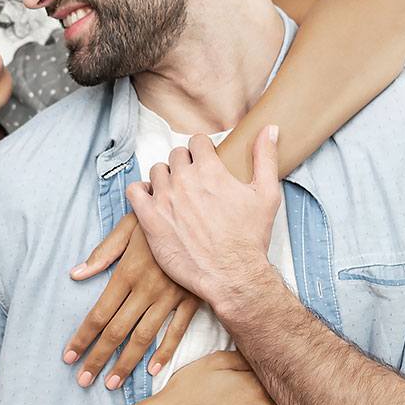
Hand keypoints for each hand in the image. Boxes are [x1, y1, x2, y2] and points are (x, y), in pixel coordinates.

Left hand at [63, 213, 200, 388]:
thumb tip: (76, 274)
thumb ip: (102, 253)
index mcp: (127, 272)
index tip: (68, 358)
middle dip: (98, 359)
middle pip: (116, 331)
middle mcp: (146, 289)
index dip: (82, 338)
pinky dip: (165, 352)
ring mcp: (170, 297)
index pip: (98, 314)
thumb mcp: (128, 226)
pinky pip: (177, 330)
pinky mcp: (192, 299)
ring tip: (111, 384)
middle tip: (83, 381)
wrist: (202, 214)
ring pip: (144, 337)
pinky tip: (152, 370)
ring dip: (126, 363)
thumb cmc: (159, 217)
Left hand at [126, 127, 280, 306]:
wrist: (232, 276)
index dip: (203, 151)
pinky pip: (134, 191)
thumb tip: (270, 129)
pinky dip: (141, 192)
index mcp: (210, 169)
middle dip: (185, 165)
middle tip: (194, 184)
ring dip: (166, 178)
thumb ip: (265, 157)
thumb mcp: (267, 194)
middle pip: (176, 155)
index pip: (197, 142)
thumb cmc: (250, 238)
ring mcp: (165, 199)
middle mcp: (184, 179)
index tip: (206, 163)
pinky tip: (154, 202)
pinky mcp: (150, 219)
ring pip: (157, 171)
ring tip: (176, 194)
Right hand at [155, 351, 306, 404]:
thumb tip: (264, 353)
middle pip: (294, 402)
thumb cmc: (185, 392)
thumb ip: (242, 357)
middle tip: (314, 392)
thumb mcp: (212, 362)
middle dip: (302, 396)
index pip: (285, 378)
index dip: (292, 375)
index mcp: (256, 384)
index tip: (302, 371)